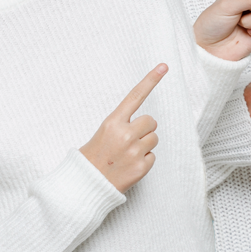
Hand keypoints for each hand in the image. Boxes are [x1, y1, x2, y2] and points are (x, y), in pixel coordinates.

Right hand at [80, 64, 167, 192]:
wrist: (86, 185)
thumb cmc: (93, 157)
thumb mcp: (103, 133)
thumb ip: (123, 125)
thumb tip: (147, 123)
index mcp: (112, 123)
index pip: (135, 96)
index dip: (151, 80)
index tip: (164, 66)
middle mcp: (125, 135)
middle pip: (151, 121)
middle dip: (145, 129)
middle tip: (131, 139)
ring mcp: (134, 152)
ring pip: (154, 139)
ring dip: (145, 145)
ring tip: (128, 154)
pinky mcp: (141, 168)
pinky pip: (153, 157)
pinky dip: (144, 161)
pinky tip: (129, 165)